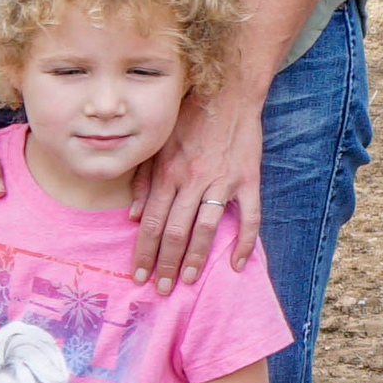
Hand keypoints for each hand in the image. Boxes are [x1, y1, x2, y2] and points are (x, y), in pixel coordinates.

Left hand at [131, 84, 264, 292]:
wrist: (229, 93)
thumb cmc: (189, 118)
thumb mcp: (158, 145)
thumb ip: (144, 181)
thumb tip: (133, 216)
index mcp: (168, 173)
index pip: (153, 222)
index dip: (144, 251)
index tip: (138, 275)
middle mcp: (192, 180)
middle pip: (176, 231)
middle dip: (166, 264)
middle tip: (161, 289)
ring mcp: (222, 181)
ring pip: (206, 228)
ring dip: (197, 258)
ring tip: (189, 282)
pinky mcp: (248, 180)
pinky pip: (249, 217)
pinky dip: (244, 242)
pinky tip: (237, 264)